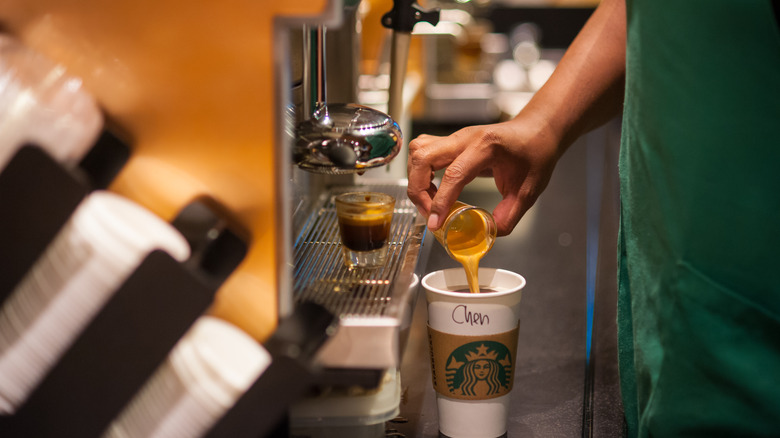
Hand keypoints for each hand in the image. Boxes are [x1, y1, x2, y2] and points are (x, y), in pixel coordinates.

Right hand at [406, 116, 561, 236]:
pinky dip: (420, 172)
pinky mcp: (451, 142)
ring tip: (431, 201)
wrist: (536, 131)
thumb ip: (509, 215)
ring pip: (418, 151)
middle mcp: (465, 137)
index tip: (435, 224)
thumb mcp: (529, 190)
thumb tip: (488, 233)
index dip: (440, 202)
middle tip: (430, 213)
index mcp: (486, 145)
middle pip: (423, 157)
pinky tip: (434, 188)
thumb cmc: (535, 153)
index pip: (453, 174)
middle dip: (418, 190)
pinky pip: (423, 152)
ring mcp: (455, 137)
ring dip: (416, 179)